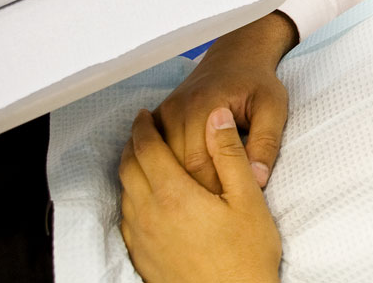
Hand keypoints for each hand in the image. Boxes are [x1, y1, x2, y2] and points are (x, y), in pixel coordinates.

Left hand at [120, 108, 280, 282]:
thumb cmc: (246, 254)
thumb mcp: (248, 198)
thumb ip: (230, 154)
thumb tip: (218, 116)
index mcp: (174, 194)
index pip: (146, 149)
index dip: (144, 127)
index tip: (145, 115)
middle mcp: (149, 214)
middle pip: (127, 168)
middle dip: (131, 144)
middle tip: (141, 130)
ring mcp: (142, 238)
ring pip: (124, 193)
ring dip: (129, 170)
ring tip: (142, 159)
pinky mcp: (142, 257)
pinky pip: (126, 219)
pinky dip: (130, 198)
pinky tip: (144, 199)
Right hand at [154, 13, 295, 192]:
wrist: (237, 57)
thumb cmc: (258, 84)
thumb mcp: (273, 109)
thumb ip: (267, 143)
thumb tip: (258, 180)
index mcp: (205, 107)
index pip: (200, 163)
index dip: (213, 191)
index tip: (229, 209)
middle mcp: (177, 110)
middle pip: (176, 167)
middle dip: (195, 193)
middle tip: (212, 216)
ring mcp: (162, 114)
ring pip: (161, 163)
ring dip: (177, 185)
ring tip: (196, 208)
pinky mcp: (157, 118)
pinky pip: (153, 154)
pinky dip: (163, 172)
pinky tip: (176, 190)